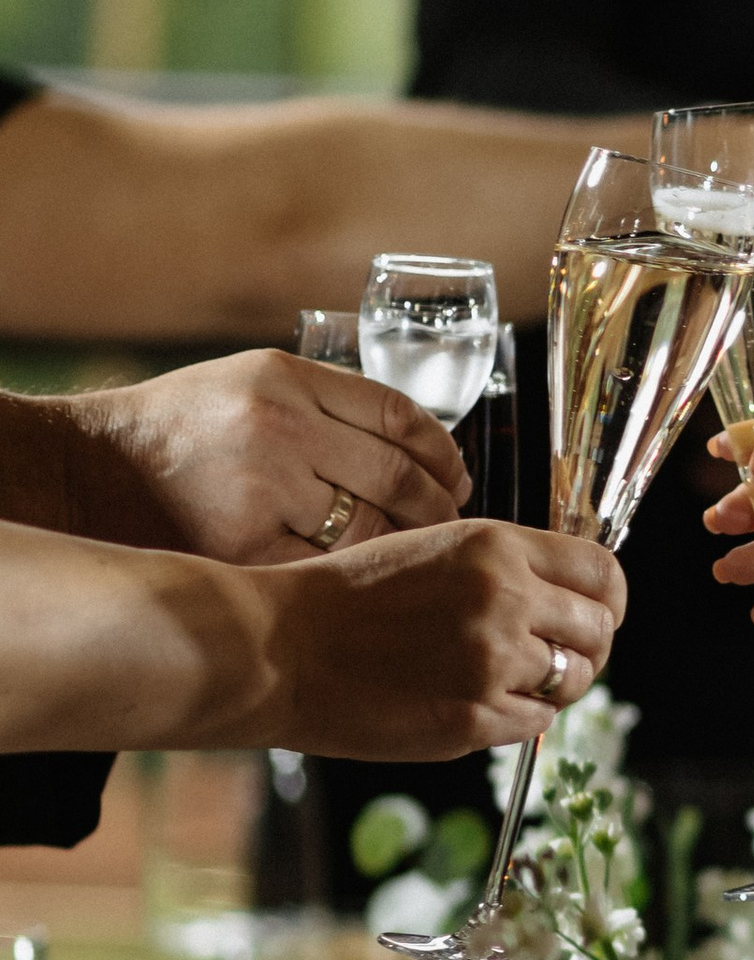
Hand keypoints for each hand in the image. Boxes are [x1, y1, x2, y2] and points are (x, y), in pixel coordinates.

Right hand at [60, 350, 468, 562]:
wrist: (89, 467)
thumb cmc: (181, 428)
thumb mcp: (252, 382)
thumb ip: (327, 404)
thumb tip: (420, 448)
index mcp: (285, 378)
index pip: (398, 415)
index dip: (443, 452)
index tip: (457, 476)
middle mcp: (277, 426)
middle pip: (396, 475)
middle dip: (435, 508)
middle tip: (450, 526)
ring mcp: (260, 488)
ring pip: (368, 527)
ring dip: (405, 547)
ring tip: (415, 557)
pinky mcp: (239, 546)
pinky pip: (325, 568)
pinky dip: (355, 577)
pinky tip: (366, 582)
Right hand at [266, 522, 623, 759]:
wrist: (278, 647)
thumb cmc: (347, 598)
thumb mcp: (434, 549)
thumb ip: (504, 567)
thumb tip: (568, 596)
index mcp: (496, 546)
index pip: (602, 571)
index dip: (609, 599)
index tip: (598, 615)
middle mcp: (504, 598)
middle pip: (599, 631)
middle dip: (588, 649)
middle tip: (559, 660)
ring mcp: (491, 661)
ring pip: (573, 681)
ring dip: (556, 687)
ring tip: (514, 683)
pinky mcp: (472, 717)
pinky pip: (535, 722)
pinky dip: (520, 718)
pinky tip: (479, 704)